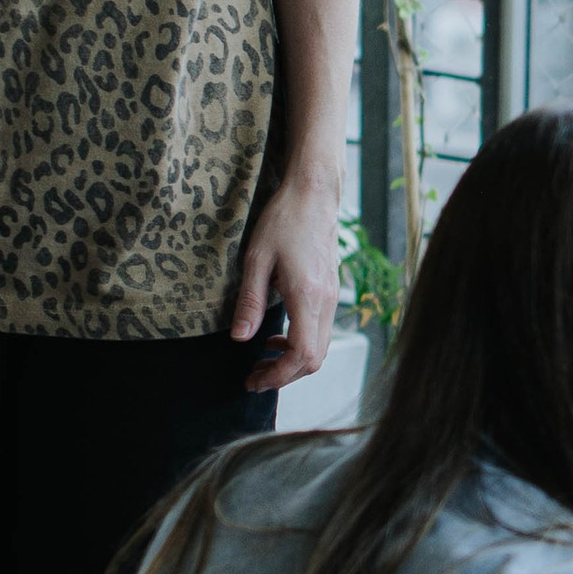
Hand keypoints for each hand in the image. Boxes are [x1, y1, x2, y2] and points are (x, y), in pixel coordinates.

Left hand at [232, 172, 340, 391]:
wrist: (314, 194)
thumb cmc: (284, 220)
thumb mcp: (256, 260)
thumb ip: (250, 302)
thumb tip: (240, 339)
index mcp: (308, 297)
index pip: (302, 355)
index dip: (278, 375)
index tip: (252, 380)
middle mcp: (326, 302)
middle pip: (315, 359)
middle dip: (284, 376)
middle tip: (252, 378)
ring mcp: (332, 297)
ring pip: (320, 348)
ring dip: (292, 362)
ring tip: (261, 361)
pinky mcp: (330, 291)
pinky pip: (320, 331)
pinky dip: (300, 344)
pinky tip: (276, 337)